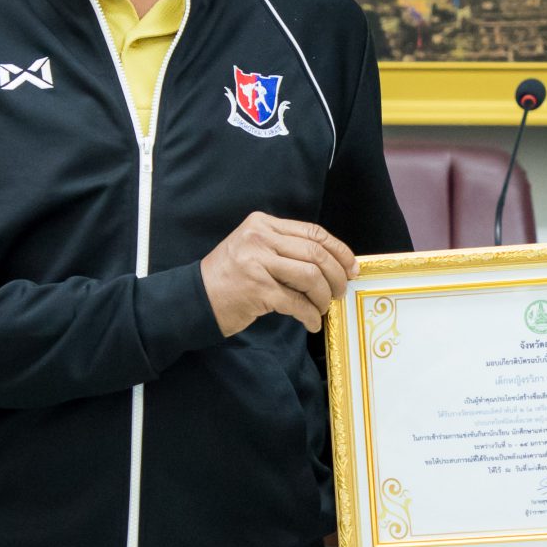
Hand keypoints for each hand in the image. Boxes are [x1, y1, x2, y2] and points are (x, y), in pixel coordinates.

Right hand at [199, 212, 355, 335]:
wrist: (195, 299)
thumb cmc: (230, 278)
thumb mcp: (255, 249)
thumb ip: (286, 248)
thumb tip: (332, 263)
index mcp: (263, 224)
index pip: (313, 232)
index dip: (339, 251)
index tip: (352, 267)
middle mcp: (260, 238)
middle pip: (316, 253)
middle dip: (337, 276)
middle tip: (341, 291)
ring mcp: (256, 263)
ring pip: (311, 276)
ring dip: (324, 297)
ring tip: (323, 308)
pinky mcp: (256, 290)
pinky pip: (296, 302)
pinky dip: (310, 315)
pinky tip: (311, 322)